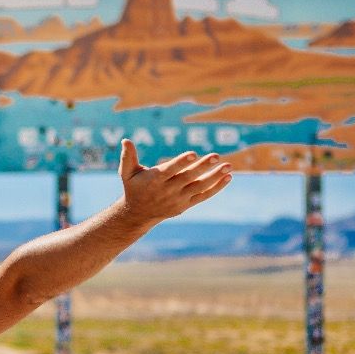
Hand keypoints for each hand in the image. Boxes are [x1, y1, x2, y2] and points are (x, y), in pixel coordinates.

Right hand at [116, 139, 232, 222]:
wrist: (138, 213)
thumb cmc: (134, 187)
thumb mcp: (127, 172)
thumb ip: (128, 157)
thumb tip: (126, 140)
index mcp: (155, 180)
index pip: (171, 170)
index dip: (182, 162)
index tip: (193, 154)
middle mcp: (168, 190)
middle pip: (188, 178)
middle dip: (203, 167)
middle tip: (216, 156)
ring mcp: (178, 199)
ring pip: (199, 187)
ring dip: (215, 177)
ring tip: (228, 166)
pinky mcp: (185, 205)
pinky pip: (204, 196)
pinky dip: (216, 188)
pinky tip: (227, 177)